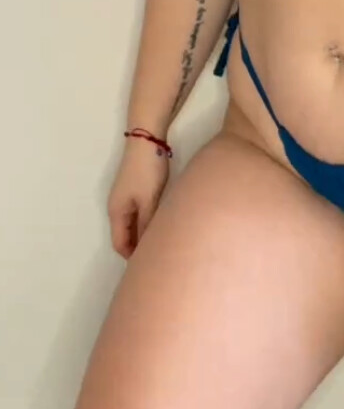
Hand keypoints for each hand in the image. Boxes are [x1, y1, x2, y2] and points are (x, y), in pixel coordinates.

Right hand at [107, 139, 170, 258]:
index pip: (120, 244)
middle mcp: (117, 207)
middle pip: (124, 236)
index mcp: (116, 212)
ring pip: (132, 225)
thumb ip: (147, 225)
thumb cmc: (147, 173)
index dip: (132, 258)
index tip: (149, 267)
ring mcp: (125, 198)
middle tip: (157, 259)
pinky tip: (160, 225)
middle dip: (137, 249)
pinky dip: (145, 223)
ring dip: (142, 235)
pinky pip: (137, 214)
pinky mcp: (134, 190)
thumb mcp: (149, 201)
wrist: (147, 141)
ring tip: (161, 245)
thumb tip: (147, 249)